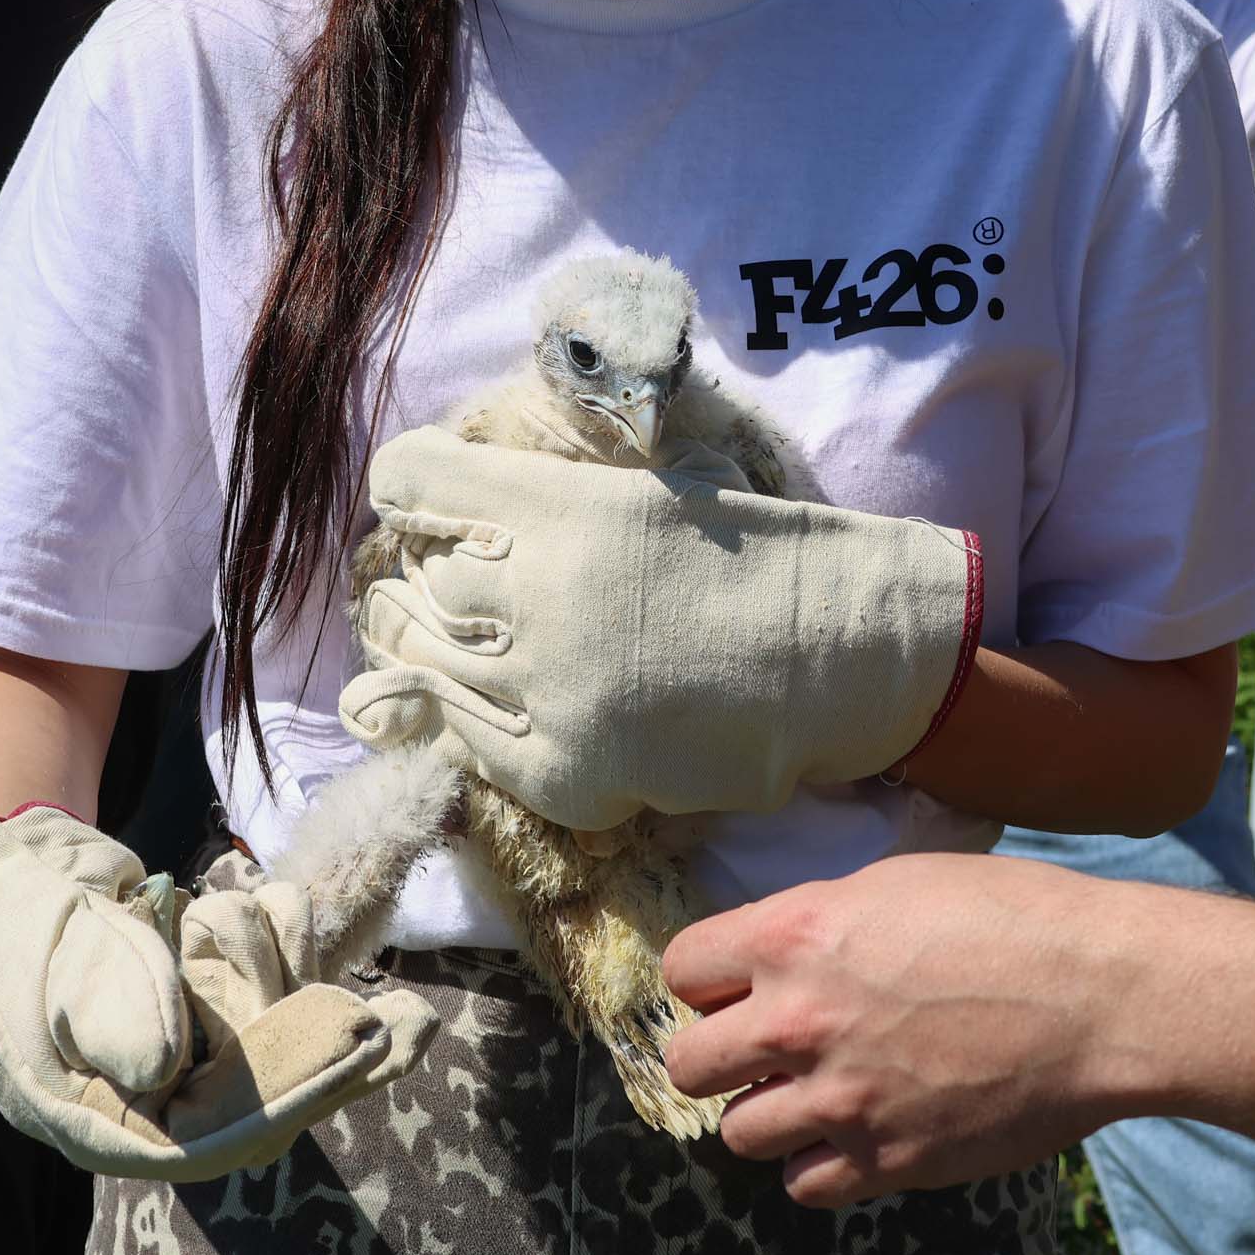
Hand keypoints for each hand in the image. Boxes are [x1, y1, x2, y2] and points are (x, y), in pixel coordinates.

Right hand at [0, 802, 433, 1181]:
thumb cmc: (8, 908)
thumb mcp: (53, 953)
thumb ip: (112, 1006)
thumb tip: (166, 1070)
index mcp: (89, 1118)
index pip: (200, 1137)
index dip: (284, 1094)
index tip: (354, 1045)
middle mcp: (136, 1105)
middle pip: (252, 1108)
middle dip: (332, 1064)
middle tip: (412, 1025)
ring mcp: (166, 1062)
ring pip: (268, 1059)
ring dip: (319, 1010)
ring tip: (390, 985)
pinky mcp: (190, 1019)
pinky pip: (260, 1019)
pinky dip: (294, 976)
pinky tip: (323, 935)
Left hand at [337, 429, 979, 832]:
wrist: (847, 654)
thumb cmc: (762, 556)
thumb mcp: (648, 489)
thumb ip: (548, 502)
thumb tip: (459, 517)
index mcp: (558, 507)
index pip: (406, 479)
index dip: (413, 488)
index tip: (434, 499)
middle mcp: (533, 595)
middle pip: (410, 584)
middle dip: (431, 583)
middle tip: (469, 591)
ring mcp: (542, 693)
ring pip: (425, 673)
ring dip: (447, 661)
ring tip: (499, 654)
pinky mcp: (561, 775)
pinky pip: (475, 750)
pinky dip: (494, 732)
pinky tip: (540, 712)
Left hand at [663, 855, 1161, 1205]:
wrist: (1106, 998)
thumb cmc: (1017, 919)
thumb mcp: (898, 883)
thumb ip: (820, 921)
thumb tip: (779, 950)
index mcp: (795, 936)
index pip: (682, 969)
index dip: (709, 978)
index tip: (738, 985)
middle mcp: (800, 1021)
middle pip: (689, 1064)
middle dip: (720, 1054)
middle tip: (767, 1048)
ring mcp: (842, 1100)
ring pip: (738, 1132)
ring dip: (769, 1114)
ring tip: (817, 1094)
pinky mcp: (888, 1161)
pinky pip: (804, 1185)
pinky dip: (820, 1165)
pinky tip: (856, 1134)